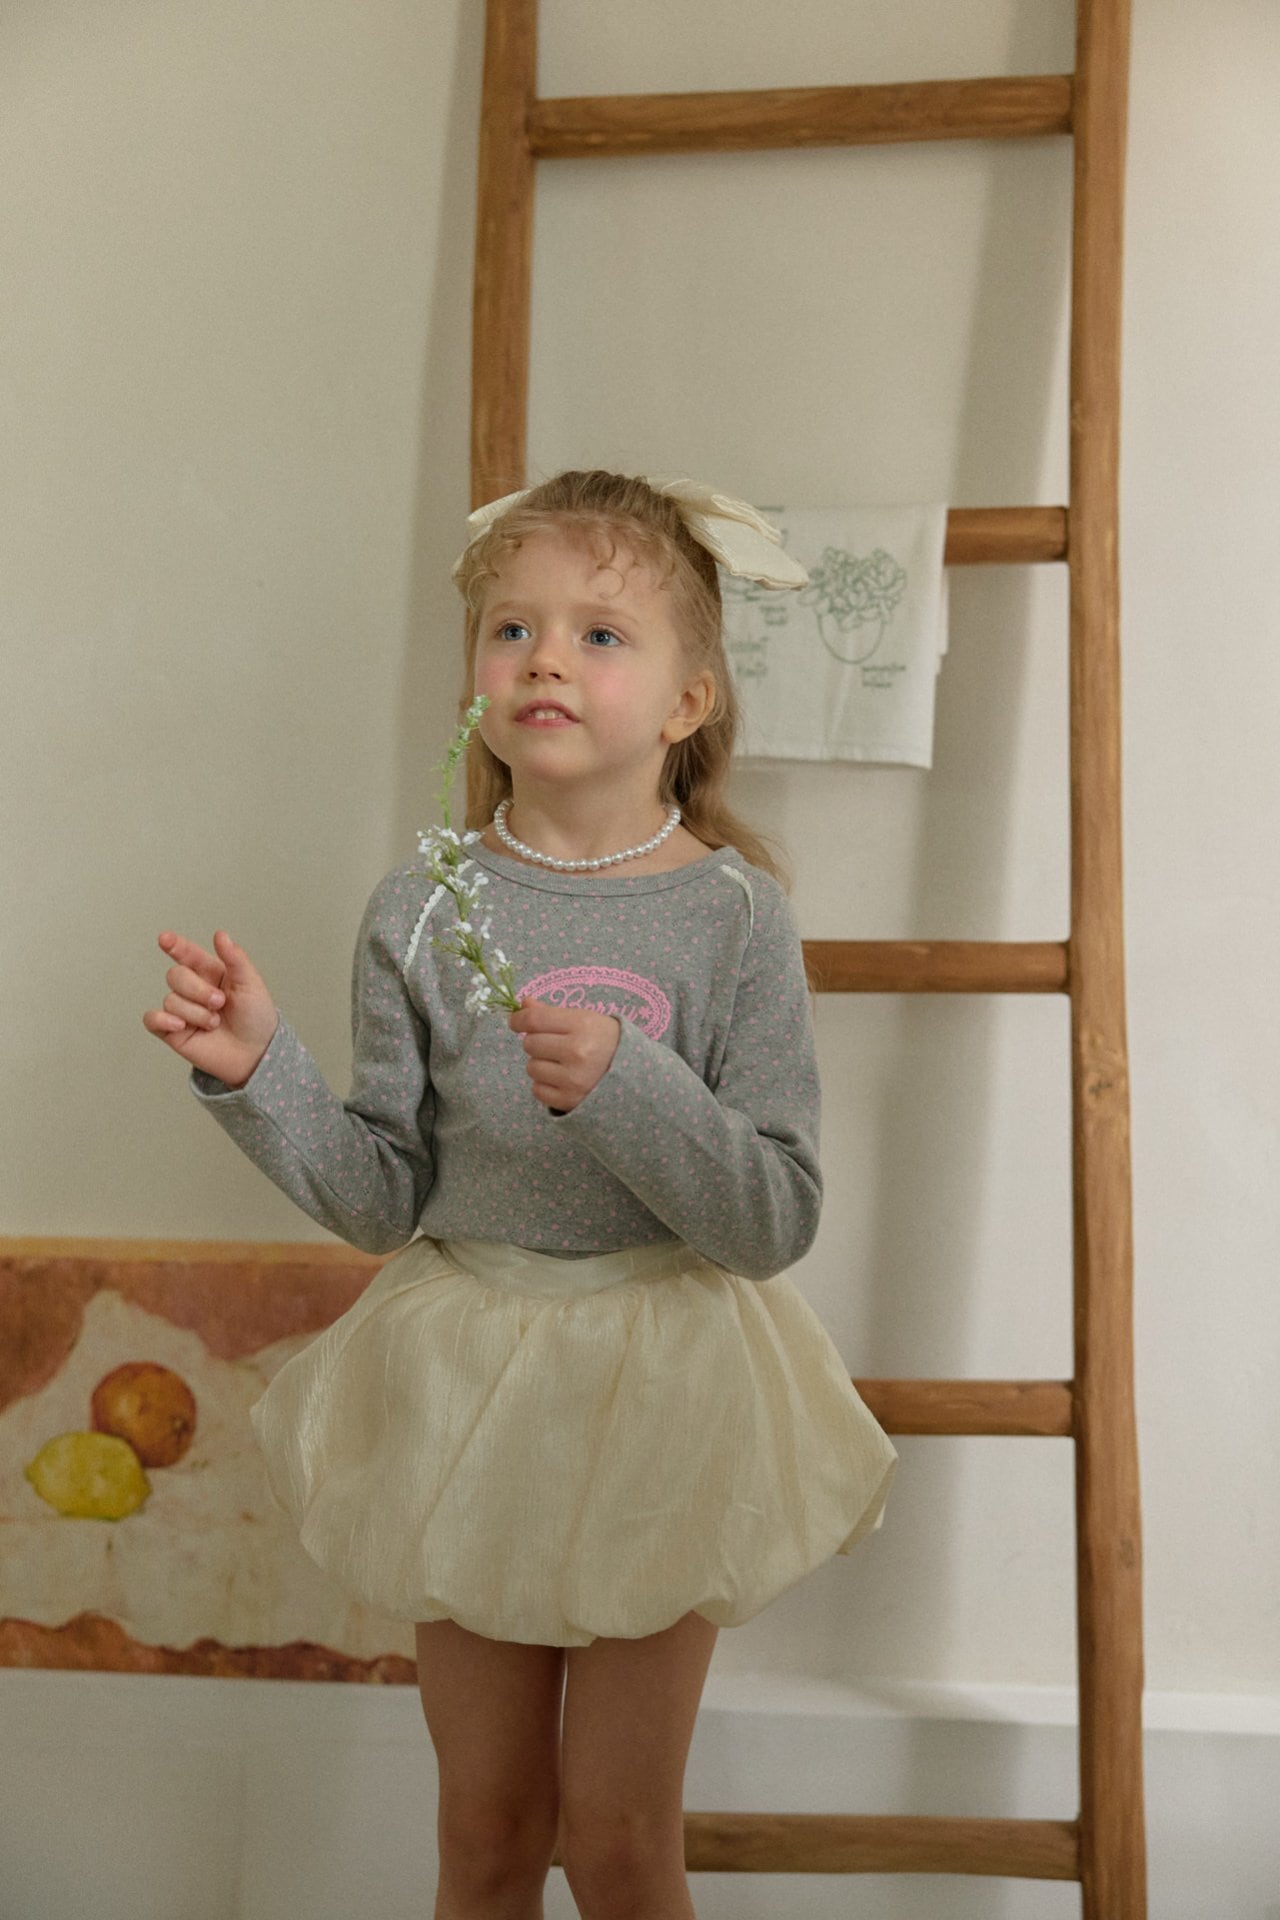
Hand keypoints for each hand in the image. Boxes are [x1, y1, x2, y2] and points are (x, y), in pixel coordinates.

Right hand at [142, 929, 278, 1088]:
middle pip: (176, 976)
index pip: (187, 954)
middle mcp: (193, 989)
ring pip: (171, 1000)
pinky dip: (162, 1020)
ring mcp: (182, 1010)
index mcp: (211, 972)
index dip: (174, 945)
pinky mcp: (172, 1032)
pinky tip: (180, 1025)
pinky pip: (152, 1019)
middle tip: (219, 1003)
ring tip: (214, 1023)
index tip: (165, 939)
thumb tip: (220, 934)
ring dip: (195, 1012)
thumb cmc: (256, 1018)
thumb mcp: (251, 984)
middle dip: (197, 990)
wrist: (256, 1053)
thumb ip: (235, 958)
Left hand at [507, 999, 620, 1112]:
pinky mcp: (569, 1100)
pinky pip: (537, 1090)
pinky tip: (562, 1080)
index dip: (518, 1019)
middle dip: (537, 1042)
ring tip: (561, 1065)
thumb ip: (552, 1013)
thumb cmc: (607, 1042)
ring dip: (541, 1065)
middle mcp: (577, 1051)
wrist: (636, 1077)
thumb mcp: (586, 1020)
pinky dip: (545, 1085)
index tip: (515, 1022)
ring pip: (532, 1067)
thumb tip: (523, 1005)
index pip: (535, 1020)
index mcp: (582, 1025)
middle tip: (554, 1045)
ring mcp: (573, 1079)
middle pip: (530, 1043)